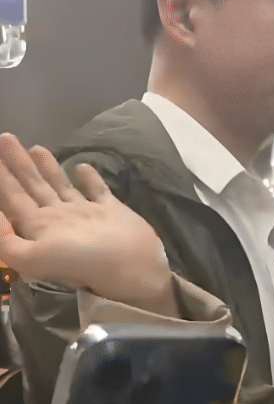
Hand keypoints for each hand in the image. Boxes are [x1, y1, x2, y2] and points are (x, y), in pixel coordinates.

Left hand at [0, 134, 178, 315]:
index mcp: (40, 227)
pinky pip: (96, 189)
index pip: (14, 198)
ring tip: (35, 147)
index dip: (3, 178)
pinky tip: (82, 166)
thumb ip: (7, 241)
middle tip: (7, 138)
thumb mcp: (34, 258)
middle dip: (18, 164)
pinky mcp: (109, 209)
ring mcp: (84, 213)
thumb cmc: (82, 260)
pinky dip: (88, 178)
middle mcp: (59, 218)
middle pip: (33, 186)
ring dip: (47, 168)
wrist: (131, 265)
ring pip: (60, 185)